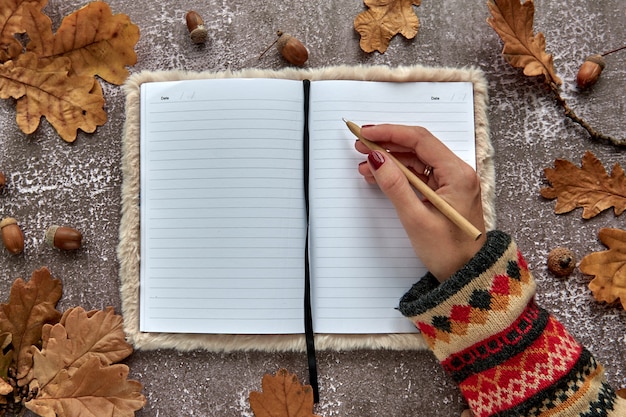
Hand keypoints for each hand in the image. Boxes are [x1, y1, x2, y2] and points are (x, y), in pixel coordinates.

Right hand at [356, 124, 486, 281]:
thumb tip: (377, 159)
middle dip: (387, 144)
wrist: (467, 275)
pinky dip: (398, 173)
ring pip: (416, 159)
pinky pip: (419, 174)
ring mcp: (452, 181)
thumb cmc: (449, 252)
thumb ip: (394, 186)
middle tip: (361, 145)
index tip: (367, 133)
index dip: (390, 133)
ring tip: (365, 163)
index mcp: (458, 174)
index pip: (420, 140)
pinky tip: (380, 175)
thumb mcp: (416, 219)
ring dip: (390, 159)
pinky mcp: (445, 191)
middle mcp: (458, 172)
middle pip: (418, 146)